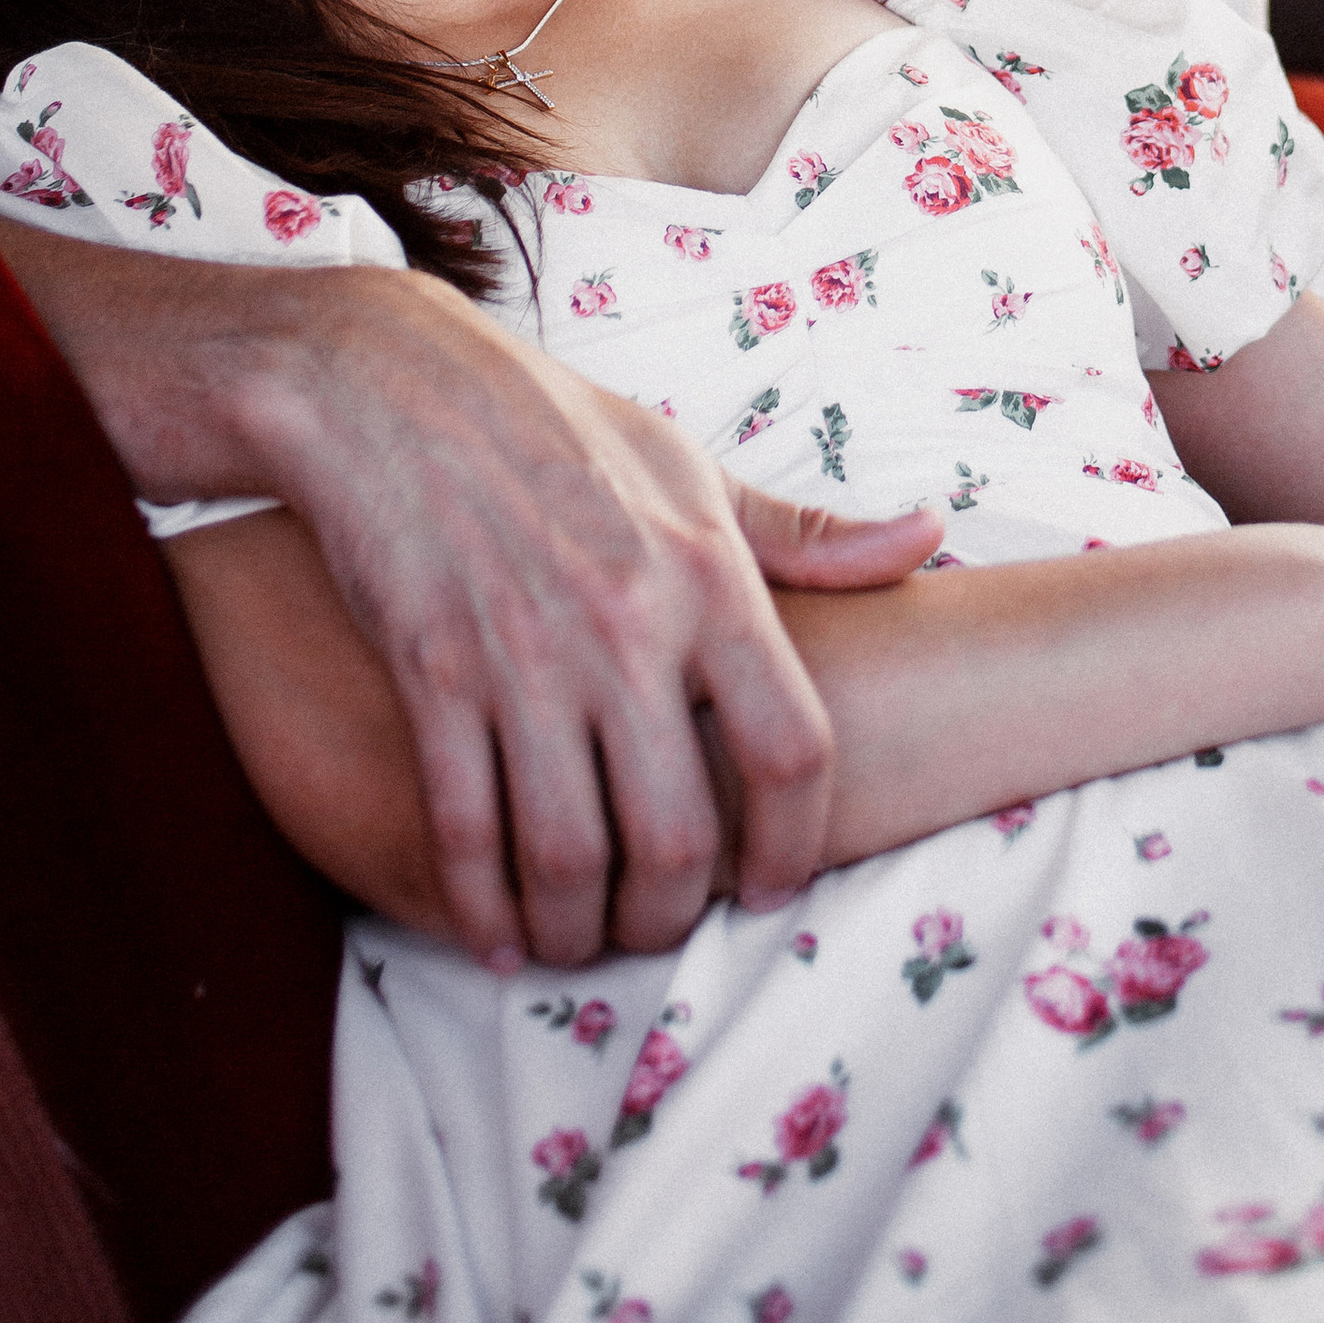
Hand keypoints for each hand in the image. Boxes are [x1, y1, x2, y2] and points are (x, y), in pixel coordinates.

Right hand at [247, 267, 937, 964]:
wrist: (394, 382)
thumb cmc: (558, 426)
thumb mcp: (693, 467)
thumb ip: (807, 533)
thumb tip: (929, 536)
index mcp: (708, 575)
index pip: (792, 750)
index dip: (795, 847)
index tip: (774, 887)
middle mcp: (626, 625)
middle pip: (680, 836)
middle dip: (673, 916)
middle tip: (660, 928)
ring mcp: (523, 654)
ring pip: (570, 855)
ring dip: (580, 930)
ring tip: (583, 940)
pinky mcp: (431, 671)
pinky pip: (464, 829)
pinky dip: (482, 904)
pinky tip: (497, 931)